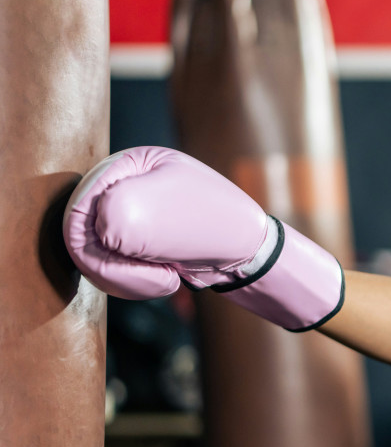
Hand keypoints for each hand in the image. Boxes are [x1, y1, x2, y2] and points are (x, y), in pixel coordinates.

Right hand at [63, 146, 343, 330]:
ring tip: (167, 280)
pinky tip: (167, 280)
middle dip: (116, 267)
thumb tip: (93, 229)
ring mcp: (132, 213)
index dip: (96, 240)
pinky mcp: (139, 240)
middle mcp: (127, 185)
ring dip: (127, 278)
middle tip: (157, 280)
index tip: (131, 257)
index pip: (82, 202)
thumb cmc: (217, 226)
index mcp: (133, 164)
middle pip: (86, 232)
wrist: (252, 253)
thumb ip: (116, 214)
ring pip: (98, 254)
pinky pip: (116, 266)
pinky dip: (135, 282)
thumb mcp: (164, 214)